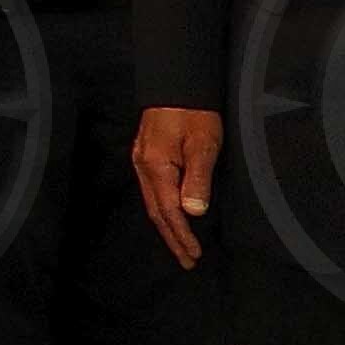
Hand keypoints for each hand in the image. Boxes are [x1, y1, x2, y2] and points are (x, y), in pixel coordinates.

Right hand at [133, 105, 221, 267]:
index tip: (193, 255)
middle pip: (155, 212)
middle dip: (172, 238)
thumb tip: (193, 212)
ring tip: (180, 245)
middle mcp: (143, 168)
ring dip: (167, 227)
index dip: (182, 235)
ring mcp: (142, 161)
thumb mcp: (203, 144)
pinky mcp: (146, 155)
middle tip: (187, 261)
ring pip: (152, 203)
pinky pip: (152, 191)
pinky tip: (170, 216)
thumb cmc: (194, 113)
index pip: (169, 211)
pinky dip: (162, 210)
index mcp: (156, 168)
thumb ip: (197, 178)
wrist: (176, 83)